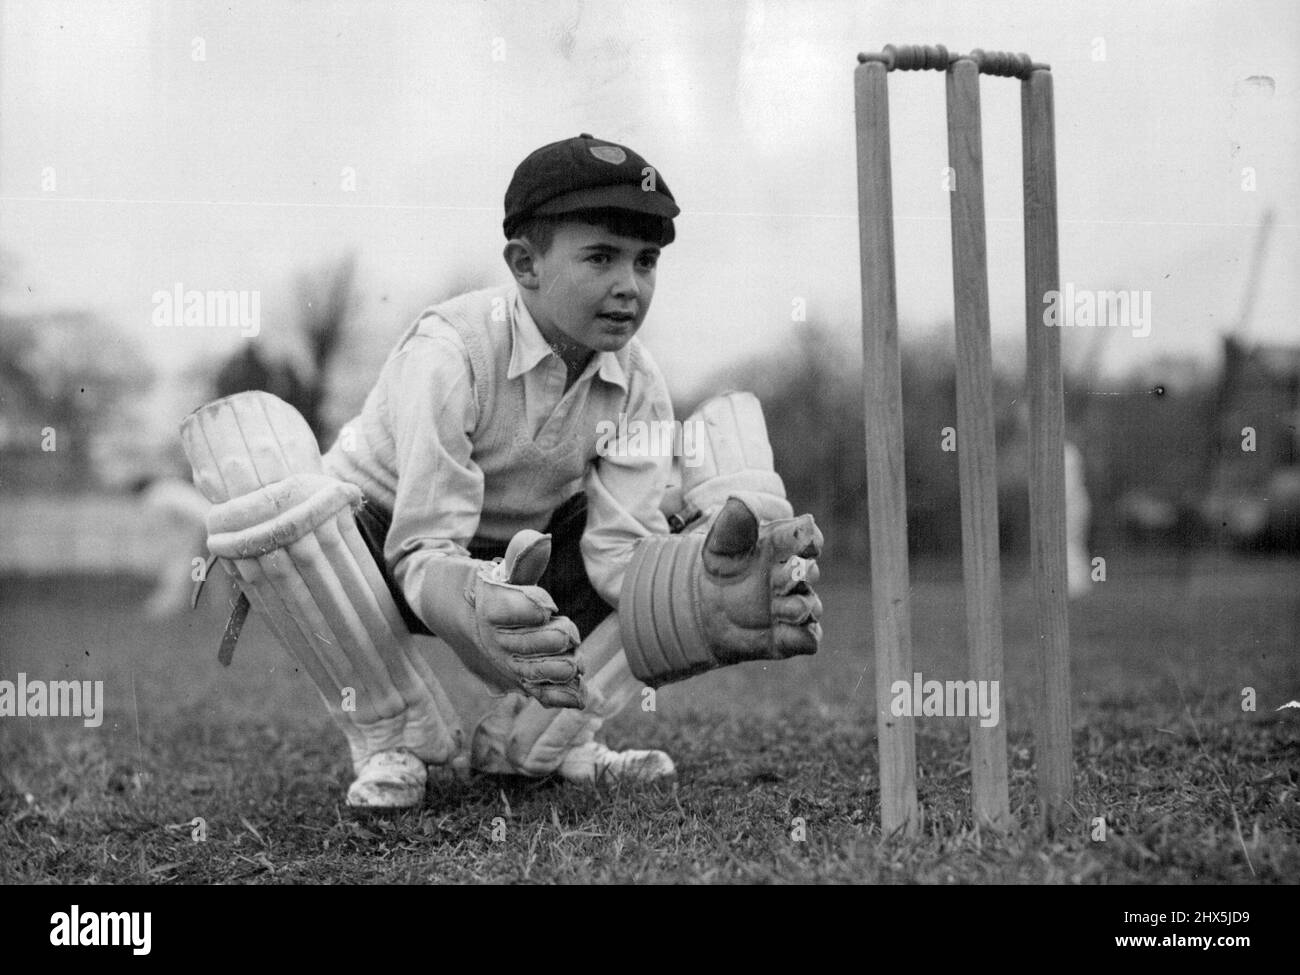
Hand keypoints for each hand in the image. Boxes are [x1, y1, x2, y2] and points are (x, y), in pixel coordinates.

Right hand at [422, 531, 584, 707]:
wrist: (454, 618)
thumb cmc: (482, 589)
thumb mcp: (496, 570)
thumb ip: (522, 558)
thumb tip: (541, 540)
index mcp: (490, 608)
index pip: (527, 609)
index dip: (540, 606)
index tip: (546, 604)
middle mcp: (496, 642)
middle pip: (544, 642)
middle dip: (562, 635)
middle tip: (564, 629)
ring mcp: (506, 667)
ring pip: (547, 671)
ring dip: (568, 664)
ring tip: (573, 655)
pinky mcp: (517, 684)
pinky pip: (544, 695)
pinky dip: (565, 695)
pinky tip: (580, 692)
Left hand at [697, 496, 822, 661]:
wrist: (702, 606)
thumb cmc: (720, 566)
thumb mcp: (721, 541)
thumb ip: (733, 520)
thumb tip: (741, 500)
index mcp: (784, 547)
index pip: (810, 538)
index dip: (806, 540)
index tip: (787, 543)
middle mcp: (794, 576)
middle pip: (810, 572)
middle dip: (794, 574)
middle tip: (772, 578)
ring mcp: (793, 606)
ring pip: (811, 607)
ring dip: (796, 607)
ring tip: (774, 608)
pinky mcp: (790, 637)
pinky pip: (808, 640)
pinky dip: (798, 637)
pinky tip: (777, 631)